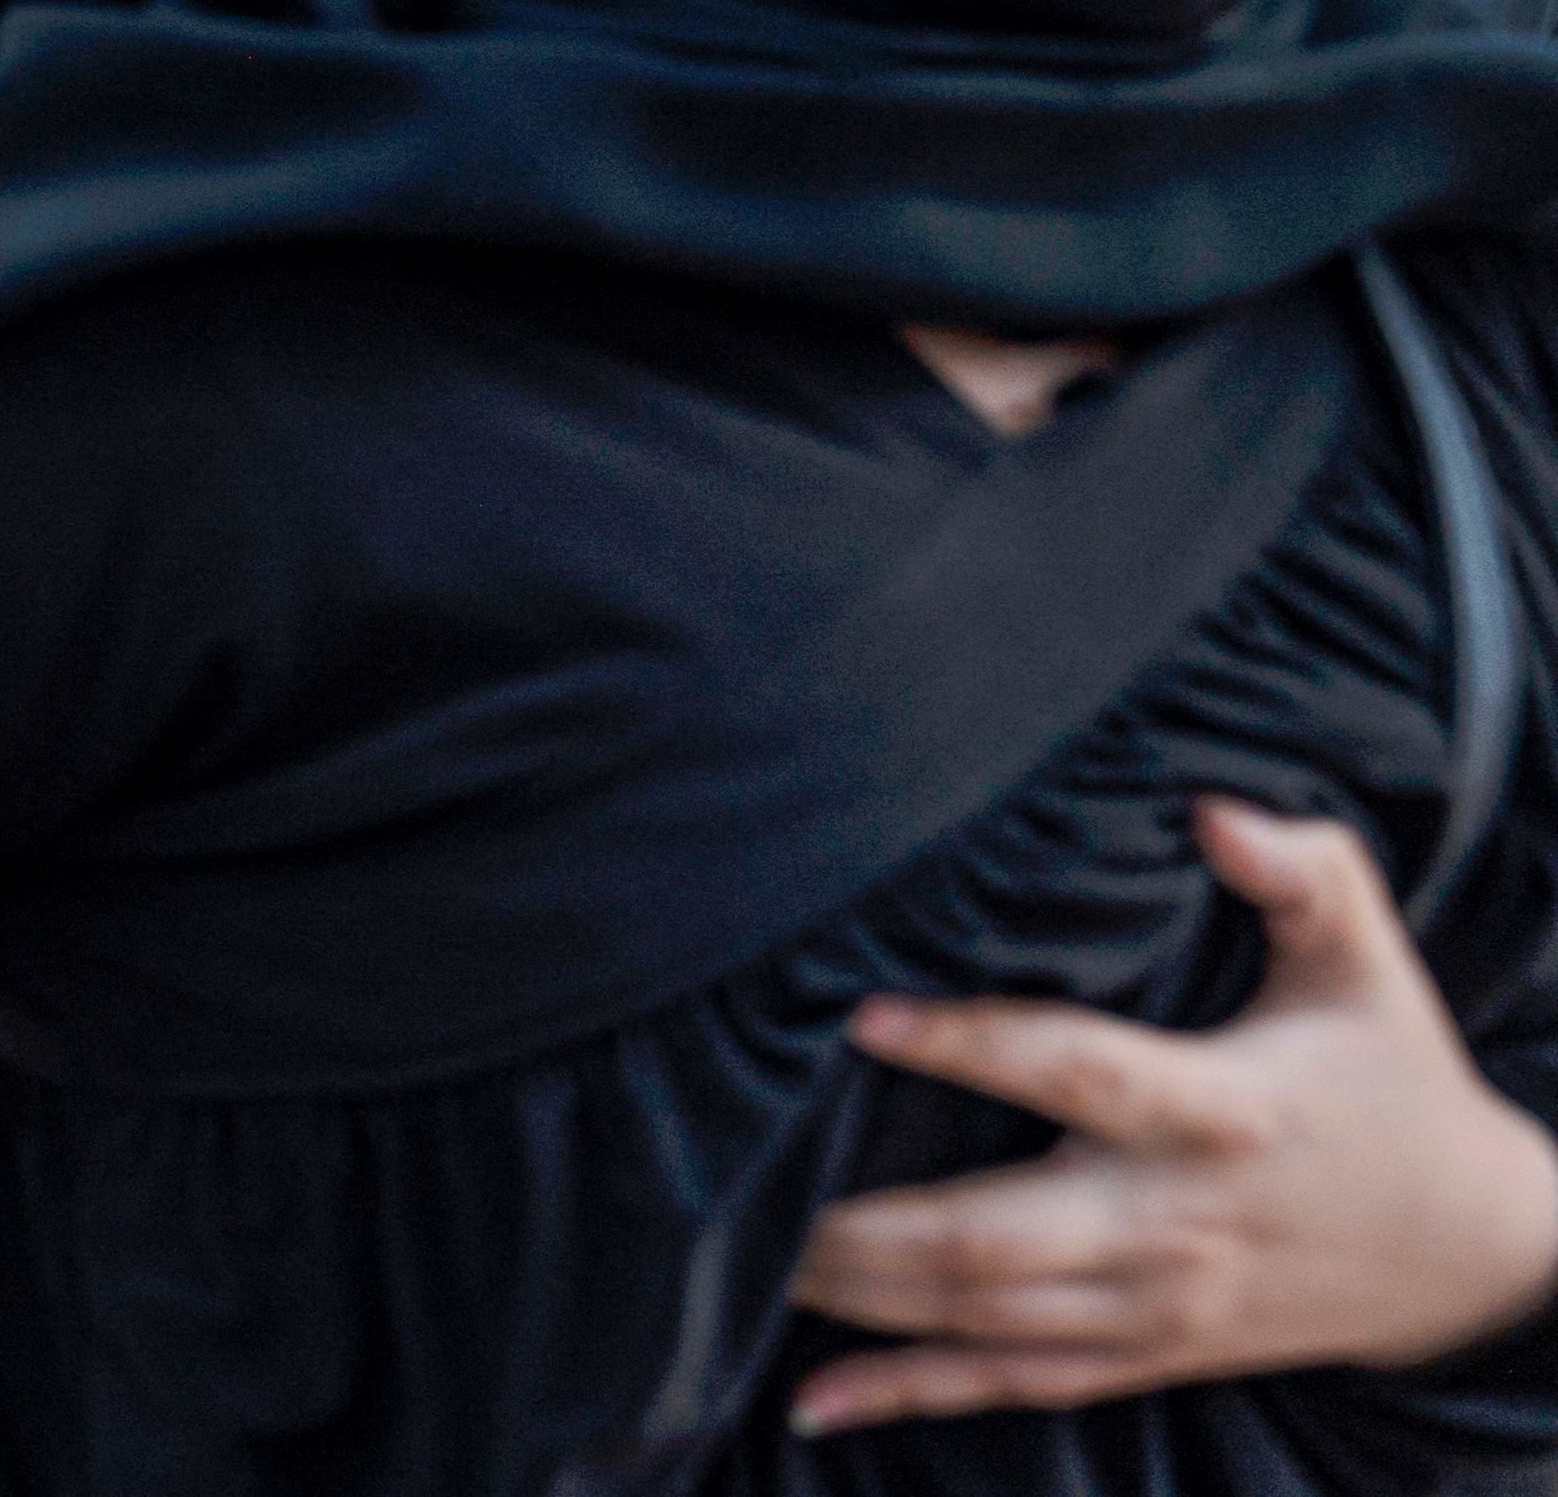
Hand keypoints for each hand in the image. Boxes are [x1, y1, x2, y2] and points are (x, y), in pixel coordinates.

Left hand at [787, 798, 1557, 1434]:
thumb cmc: (1393, 1079)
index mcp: (1223, 1112)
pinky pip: (1014, 1388)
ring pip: (984, 1318)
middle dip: (864, 1219)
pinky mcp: (1149, 1358)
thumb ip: (1304, 868)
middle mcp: (1178, 1223)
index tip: (862, 1015)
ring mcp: (1159, 1308)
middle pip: (1001, 1235)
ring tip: (733, 1254)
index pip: (1082, 1072)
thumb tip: (1212, 811)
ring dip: (856, 1293)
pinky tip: (810, 1399)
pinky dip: (907, 1393)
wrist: (1478, 1253)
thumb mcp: (1367, 963)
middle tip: (739, 1176)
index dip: (972, 1044)